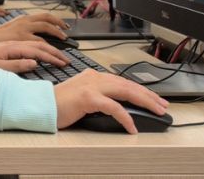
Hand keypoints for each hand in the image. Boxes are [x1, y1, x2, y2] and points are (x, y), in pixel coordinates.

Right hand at [0, 13, 69, 42]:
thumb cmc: (0, 36)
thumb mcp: (14, 28)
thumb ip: (26, 29)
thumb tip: (38, 34)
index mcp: (25, 19)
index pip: (44, 17)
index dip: (56, 21)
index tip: (63, 27)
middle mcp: (26, 21)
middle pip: (47, 19)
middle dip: (60, 25)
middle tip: (67, 34)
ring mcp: (24, 28)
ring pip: (46, 28)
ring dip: (57, 34)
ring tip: (64, 41)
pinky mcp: (21, 37)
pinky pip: (38, 40)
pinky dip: (46, 45)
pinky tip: (51, 50)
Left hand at [0, 40, 68, 74]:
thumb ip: (16, 65)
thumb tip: (34, 63)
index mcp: (13, 47)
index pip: (38, 51)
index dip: (52, 57)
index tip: (62, 63)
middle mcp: (15, 42)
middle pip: (41, 44)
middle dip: (55, 51)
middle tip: (67, 60)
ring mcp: (15, 41)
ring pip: (37, 39)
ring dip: (51, 42)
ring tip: (62, 47)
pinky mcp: (13, 43)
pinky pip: (32, 40)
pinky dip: (43, 41)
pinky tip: (46, 44)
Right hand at [53, 70, 169, 133]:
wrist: (41, 105)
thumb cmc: (59, 105)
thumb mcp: (82, 97)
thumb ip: (99, 97)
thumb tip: (119, 108)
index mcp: (93, 75)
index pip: (123, 81)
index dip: (141, 90)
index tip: (154, 99)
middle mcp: (94, 77)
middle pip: (128, 85)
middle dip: (148, 95)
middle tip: (163, 105)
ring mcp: (91, 86)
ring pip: (125, 92)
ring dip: (144, 102)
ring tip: (156, 112)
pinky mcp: (88, 98)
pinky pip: (113, 108)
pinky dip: (125, 117)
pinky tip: (132, 127)